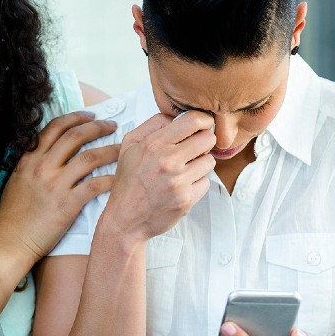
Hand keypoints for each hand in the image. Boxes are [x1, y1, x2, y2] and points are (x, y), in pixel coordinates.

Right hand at [0, 111, 119, 261]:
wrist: (9, 242)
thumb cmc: (12, 217)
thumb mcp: (16, 182)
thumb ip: (31, 165)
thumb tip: (45, 154)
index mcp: (29, 160)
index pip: (54, 128)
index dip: (75, 118)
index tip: (89, 116)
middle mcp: (42, 167)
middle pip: (75, 137)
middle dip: (97, 127)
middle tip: (112, 126)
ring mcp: (55, 185)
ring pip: (89, 158)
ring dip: (109, 150)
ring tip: (122, 149)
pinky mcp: (66, 205)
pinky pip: (94, 185)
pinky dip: (110, 179)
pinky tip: (119, 178)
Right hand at [101, 110, 216, 240]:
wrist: (125, 219)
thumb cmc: (128, 182)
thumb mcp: (129, 146)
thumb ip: (152, 125)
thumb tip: (174, 116)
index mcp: (154, 145)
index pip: (193, 121)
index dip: (203, 120)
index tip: (203, 124)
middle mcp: (168, 161)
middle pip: (207, 139)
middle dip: (204, 142)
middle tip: (194, 149)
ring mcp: (179, 182)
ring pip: (209, 161)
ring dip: (200, 164)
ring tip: (184, 170)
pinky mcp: (187, 199)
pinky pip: (206, 182)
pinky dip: (197, 184)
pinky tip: (182, 186)